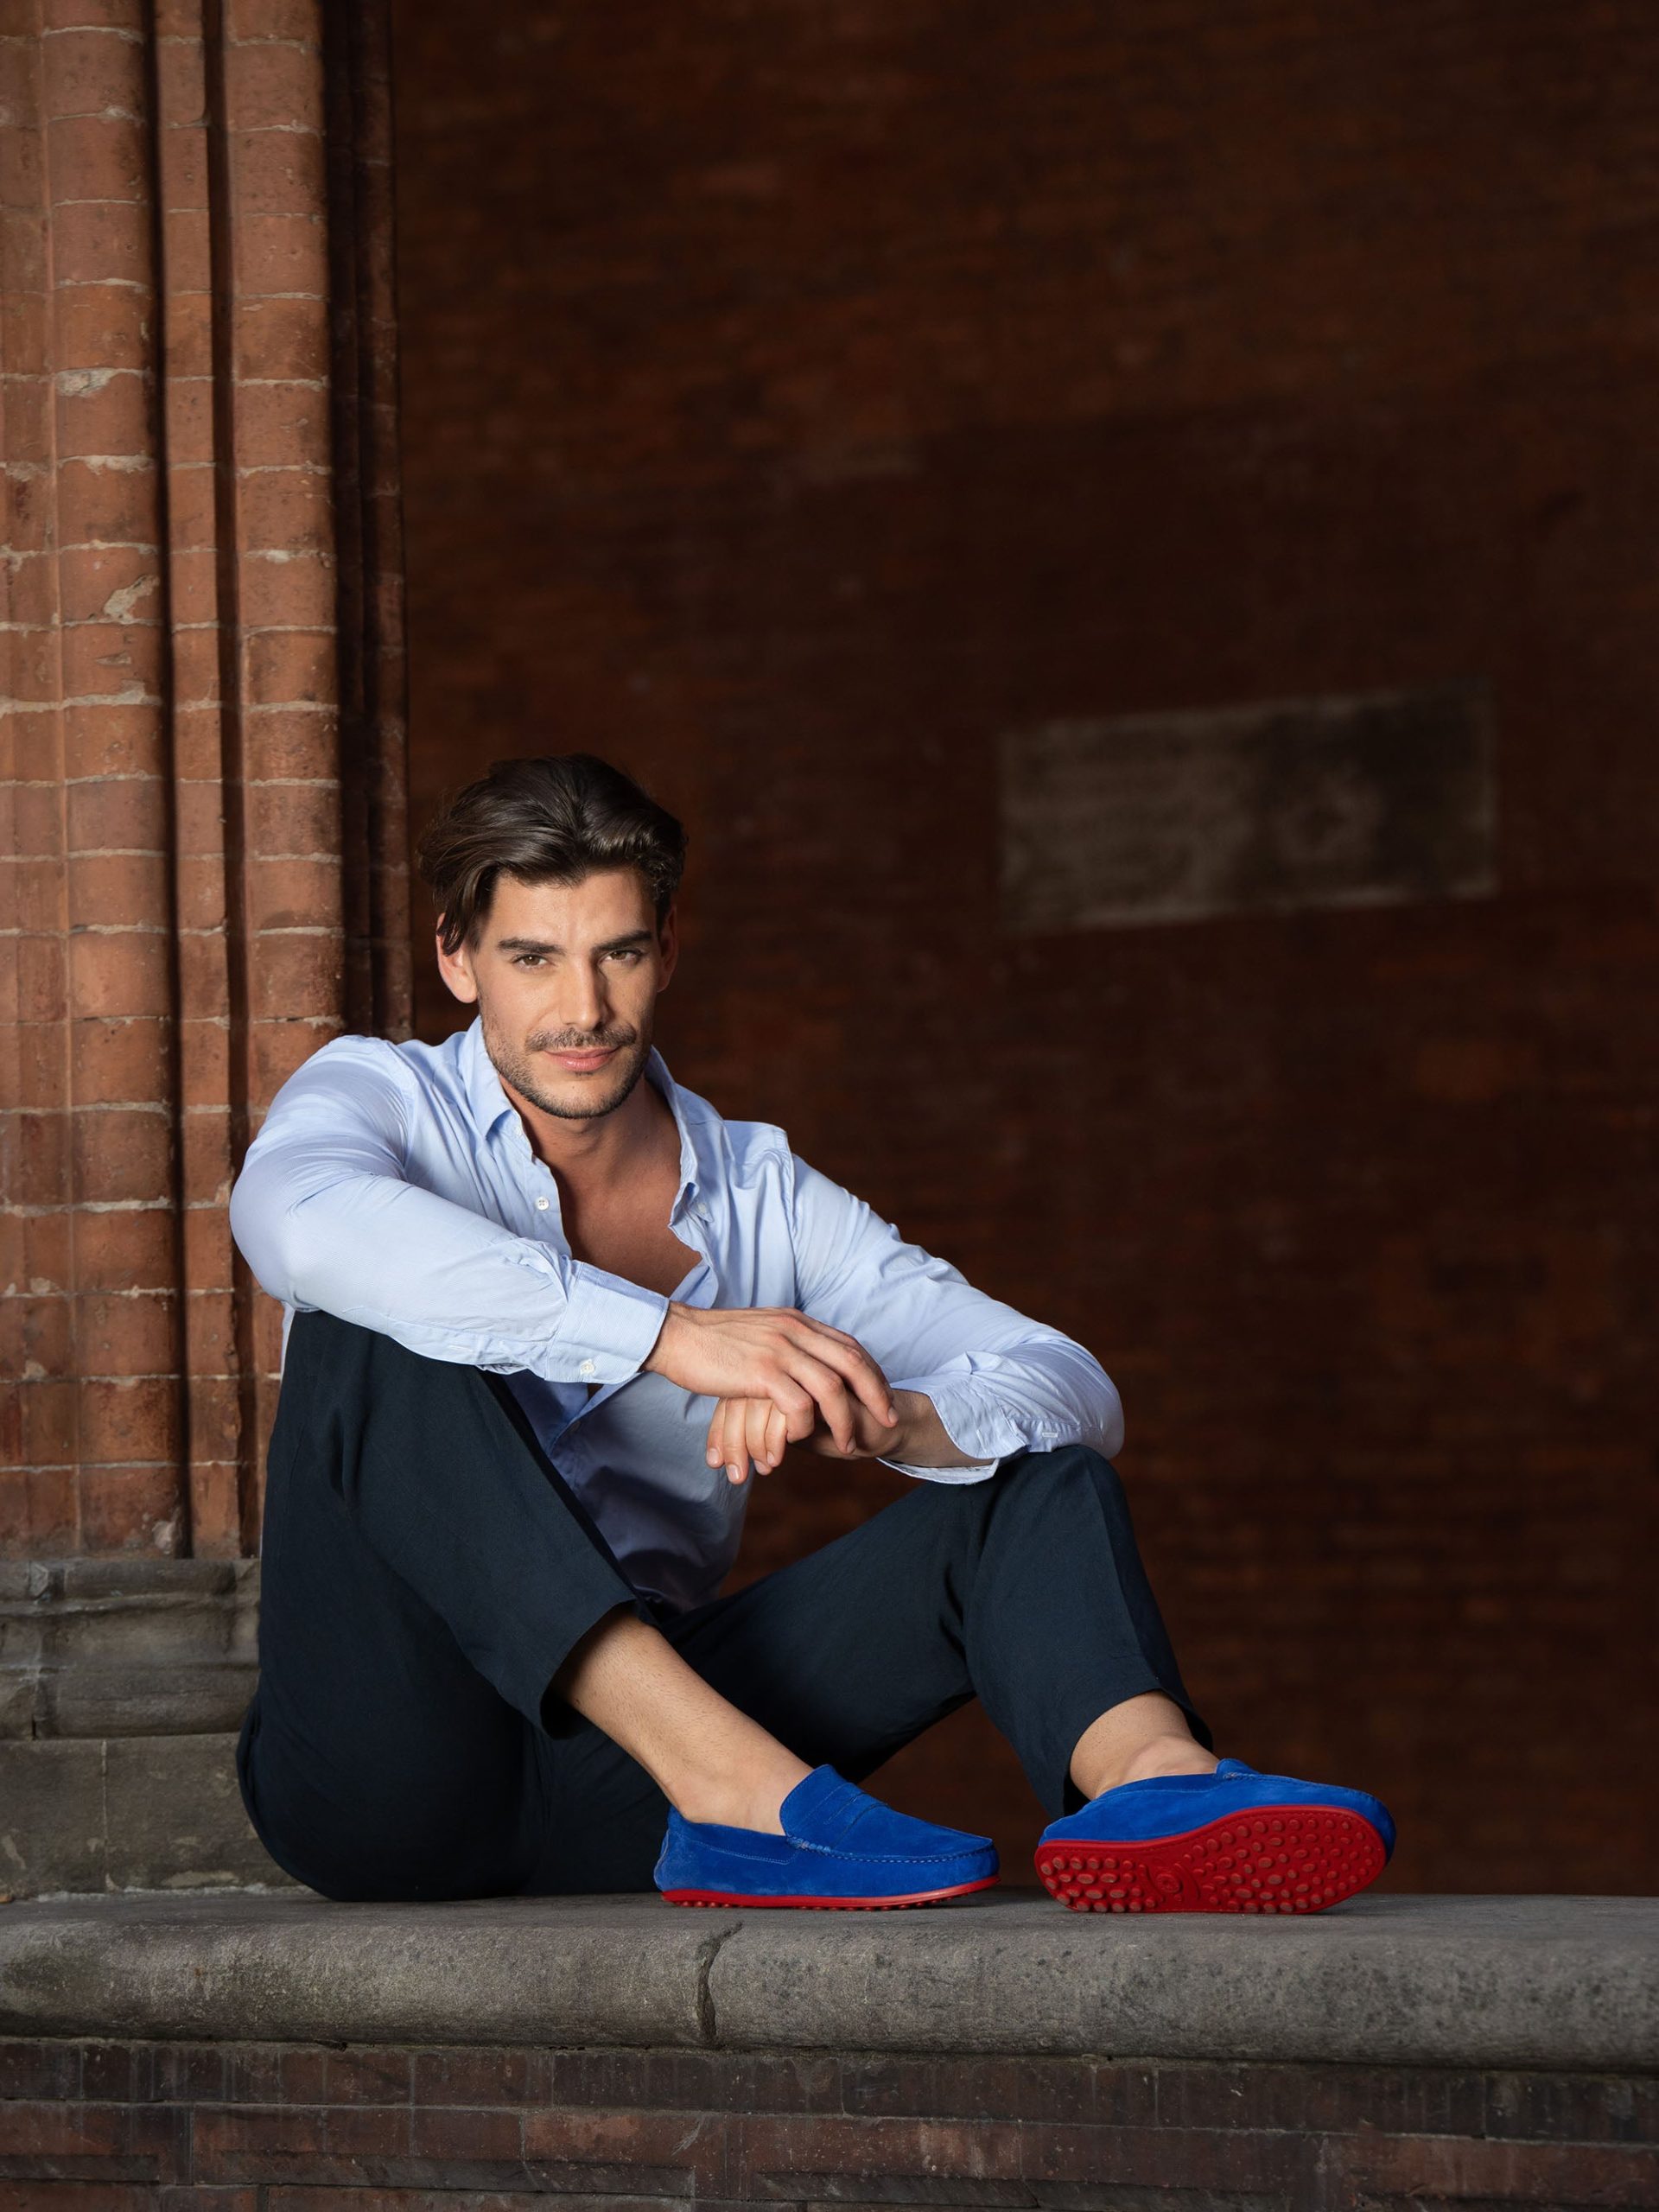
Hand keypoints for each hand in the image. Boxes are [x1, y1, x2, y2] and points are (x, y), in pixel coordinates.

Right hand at [644, 1303, 897, 1476]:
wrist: (674, 1335)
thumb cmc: (710, 1341)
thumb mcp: (758, 1333)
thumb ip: (784, 1342)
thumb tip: (802, 1361)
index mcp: (796, 1321)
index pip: (849, 1345)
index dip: (871, 1371)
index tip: (883, 1394)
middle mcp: (794, 1331)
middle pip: (852, 1362)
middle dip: (876, 1393)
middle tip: (889, 1418)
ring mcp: (779, 1350)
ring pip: (832, 1387)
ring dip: (845, 1419)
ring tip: (848, 1443)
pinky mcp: (761, 1372)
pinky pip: (799, 1404)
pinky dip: (806, 1426)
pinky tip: (801, 1441)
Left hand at [705, 1388, 909, 1485]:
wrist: (887, 1425)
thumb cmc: (843, 1429)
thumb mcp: (801, 1430)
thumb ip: (774, 1427)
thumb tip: (741, 1451)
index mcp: (778, 1369)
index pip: (734, 1395)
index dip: (722, 1430)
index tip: (715, 1461)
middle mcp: (789, 1365)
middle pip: (738, 1396)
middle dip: (726, 1436)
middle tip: (721, 1468)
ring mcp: (807, 1374)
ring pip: (757, 1404)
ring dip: (745, 1443)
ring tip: (742, 1473)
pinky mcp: (825, 1390)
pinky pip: (785, 1414)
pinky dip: (773, 1442)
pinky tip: (772, 1463)